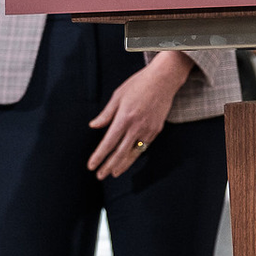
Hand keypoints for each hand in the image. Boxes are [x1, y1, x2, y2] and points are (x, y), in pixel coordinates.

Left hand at [87, 52, 193, 178]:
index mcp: (124, 118)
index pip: (108, 143)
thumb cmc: (139, 84)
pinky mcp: (156, 130)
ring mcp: (148, 129)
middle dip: (109, 166)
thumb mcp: (118, 95)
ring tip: (114, 173)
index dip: (99, 156)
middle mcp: (137, 127)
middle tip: (99, 176)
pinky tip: (128, 159)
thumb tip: (94, 126)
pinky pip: (143, 146)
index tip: (91, 166)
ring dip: (123, 165)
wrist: (164, 79)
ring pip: (134, 153)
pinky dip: (135, 155)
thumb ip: (106, 114)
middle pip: (120, 153)